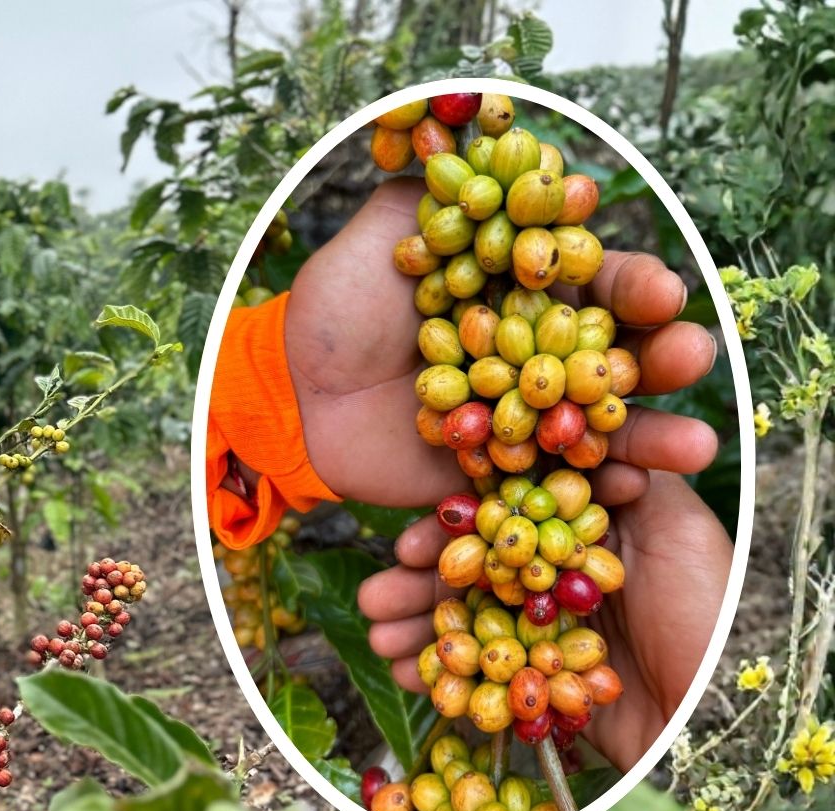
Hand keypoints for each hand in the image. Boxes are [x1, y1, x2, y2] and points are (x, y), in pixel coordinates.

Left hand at [282, 178, 718, 508]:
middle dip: (661, 358)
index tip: (659, 290)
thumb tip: (497, 144)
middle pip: (616, 357)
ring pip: (600, 429)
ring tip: (695, 447)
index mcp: (524, 291)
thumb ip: (441, 199)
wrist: (286, 393)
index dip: (631, 287)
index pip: (596, 284)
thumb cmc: (334, 308)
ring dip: (651, 438)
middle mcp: (535, 356)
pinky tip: (630, 495)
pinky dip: (590, 495)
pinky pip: (549, 490)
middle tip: (693, 356)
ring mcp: (521, 420)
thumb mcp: (383, 238)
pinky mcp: (495, 476)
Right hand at [357, 471, 731, 768]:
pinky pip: (480, 678)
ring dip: (414, 627)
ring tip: (376, 635)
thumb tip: (569, 435)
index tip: (410, 539)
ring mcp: (548, 637)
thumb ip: (622, 478)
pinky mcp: (542, 688)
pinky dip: (439, 676)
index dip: (454, 529)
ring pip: (467, 623)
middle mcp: (564, 584)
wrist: (716, 716)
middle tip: (375, 592)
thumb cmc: (706, 613)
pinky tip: (402, 671)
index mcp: (591, 540)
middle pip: (474, 573)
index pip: (505, 522)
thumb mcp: (676, 527)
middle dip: (418, 581)